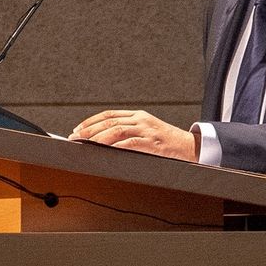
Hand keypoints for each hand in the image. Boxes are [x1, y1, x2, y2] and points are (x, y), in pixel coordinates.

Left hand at [70, 109, 196, 160]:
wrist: (190, 147)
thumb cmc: (168, 143)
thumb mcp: (148, 131)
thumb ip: (130, 133)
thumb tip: (104, 141)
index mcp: (138, 115)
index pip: (109, 115)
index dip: (91, 121)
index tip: (78, 129)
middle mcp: (141, 120)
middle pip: (109, 122)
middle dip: (89, 130)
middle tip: (75, 138)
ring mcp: (147, 130)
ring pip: (116, 130)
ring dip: (98, 138)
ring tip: (85, 144)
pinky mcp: (152, 143)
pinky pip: (130, 143)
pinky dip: (115, 146)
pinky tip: (105, 151)